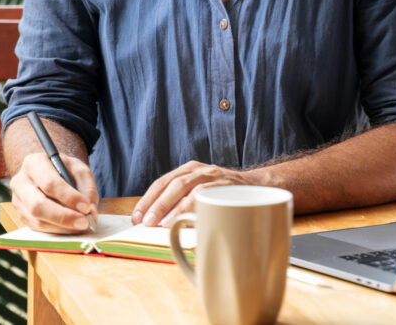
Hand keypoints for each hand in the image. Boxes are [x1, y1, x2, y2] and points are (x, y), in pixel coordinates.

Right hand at [9, 152, 99, 233]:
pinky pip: (37, 228)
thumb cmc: (64, 170)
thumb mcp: (79, 169)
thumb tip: (90, 210)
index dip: (68, 197)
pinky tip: (70, 228)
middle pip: (37, 205)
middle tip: (84, 222)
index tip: (86, 207)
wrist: (48, 172)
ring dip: (62, 226)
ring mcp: (18, 200)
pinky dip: (56, 230)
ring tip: (81, 226)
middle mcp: (21, 182)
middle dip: (63, 216)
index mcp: (34, 163)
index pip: (49, 183)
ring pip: (37, 219)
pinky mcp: (21, 215)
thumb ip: (87, 188)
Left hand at [132, 160, 252, 226]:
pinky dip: (191, 206)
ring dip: (170, 206)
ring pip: (185, 187)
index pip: (162, 182)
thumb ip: (183, 203)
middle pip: (171, 184)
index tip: (136, 217)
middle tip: (144, 222)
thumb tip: (159, 225)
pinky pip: (205, 194)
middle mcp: (199, 170)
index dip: (147, 199)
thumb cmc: (225, 195)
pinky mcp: (225, 184)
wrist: (259, 186)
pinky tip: (182, 219)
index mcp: (189, 170)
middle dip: (155, 204)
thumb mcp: (202, 193)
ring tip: (159, 223)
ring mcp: (212, 176)